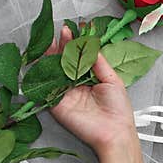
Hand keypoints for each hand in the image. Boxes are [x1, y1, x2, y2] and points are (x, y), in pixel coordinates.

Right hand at [45, 26, 136, 154]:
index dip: (74, 44)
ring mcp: (64, 93)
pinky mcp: (56, 103)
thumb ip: (99, 62)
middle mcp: (75, 84)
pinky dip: (43, 73)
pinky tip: (44, 59)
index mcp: (89, 78)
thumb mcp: (112, 79)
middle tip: (62, 31)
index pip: (78, 58)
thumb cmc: (118, 109)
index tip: (72, 30)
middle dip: (62, 46)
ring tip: (54, 40)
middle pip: (64, 61)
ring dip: (52, 55)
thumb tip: (90, 44)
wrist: (114, 132)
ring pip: (54, 70)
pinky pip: (46, 86)